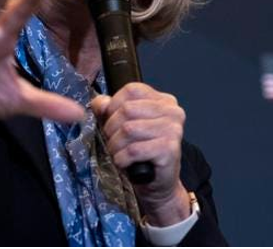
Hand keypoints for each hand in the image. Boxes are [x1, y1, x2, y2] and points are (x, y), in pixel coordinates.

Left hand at [90, 83, 189, 225]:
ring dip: (115, 145)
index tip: (110, 120)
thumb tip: (99, 102)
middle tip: (113, 141)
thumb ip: (109, 109)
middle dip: (111, 128)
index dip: (113, 105)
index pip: (131, 90)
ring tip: (118, 153)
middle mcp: (173, 112)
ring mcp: (173, 130)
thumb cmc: (141, 152)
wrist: (157, 183)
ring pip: (128, 129)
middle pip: (127, 109)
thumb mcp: (123, 125)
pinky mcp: (169, 149)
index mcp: (163, 100)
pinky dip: (122, 158)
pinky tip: (124, 163)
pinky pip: (134, 150)